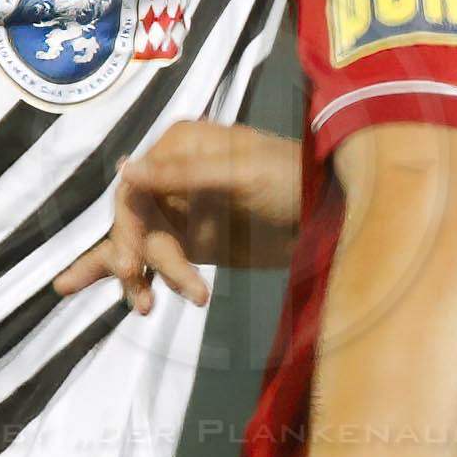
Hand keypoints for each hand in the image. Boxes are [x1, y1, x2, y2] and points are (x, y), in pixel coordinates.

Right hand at [52, 119, 302, 311]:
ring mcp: (184, 213)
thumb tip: (124, 168)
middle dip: (132, 256)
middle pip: (134, 223)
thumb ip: (181, 174)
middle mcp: (173, 179)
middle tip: (137, 289)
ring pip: (144, 248)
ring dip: (141, 279)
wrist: (331, 213)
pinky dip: (152, 283)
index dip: (126, 226)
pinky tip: (143, 303)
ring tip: (145, 307)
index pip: (132, 190)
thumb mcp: (238, 173)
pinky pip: (163, 265)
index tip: (129, 263)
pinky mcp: (196, 244)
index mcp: (179, 149)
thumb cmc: (292, 178)